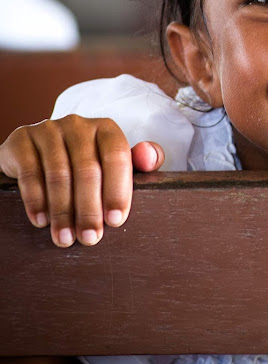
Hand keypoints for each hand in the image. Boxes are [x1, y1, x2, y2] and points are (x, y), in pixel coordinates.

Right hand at [0, 116, 163, 246]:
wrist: (37, 150)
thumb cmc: (86, 160)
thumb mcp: (115, 160)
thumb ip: (142, 160)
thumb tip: (151, 159)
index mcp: (106, 128)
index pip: (117, 157)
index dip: (118, 190)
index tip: (116, 221)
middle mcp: (78, 124)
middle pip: (87, 169)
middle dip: (89, 209)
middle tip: (90, 238)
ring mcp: (48, 129)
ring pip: (58, 175)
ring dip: (62, 212)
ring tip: (66, 238)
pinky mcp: (21, 140)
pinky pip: (29, 173)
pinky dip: (36, 200)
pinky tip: (41, 221)